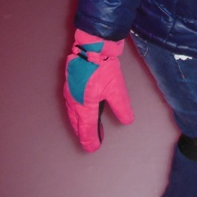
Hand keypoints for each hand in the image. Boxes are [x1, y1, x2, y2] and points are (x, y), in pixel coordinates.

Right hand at [63, 29, 133, 151]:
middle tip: (91, 141)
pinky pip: (71, 104)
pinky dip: (76, 112)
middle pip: (77, 123)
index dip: (90, 140)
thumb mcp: (116, 89)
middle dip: (84, 133)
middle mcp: (73, 102)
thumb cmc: (103, 69)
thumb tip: (127, 121)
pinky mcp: (69, 84)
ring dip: (79, 123)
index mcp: (84, 106)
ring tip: (87, 128)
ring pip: (72, 114)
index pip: (86, 129)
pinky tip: (82, 109)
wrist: (91, 47)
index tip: (94, 148)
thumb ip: (121, 107)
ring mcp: (69, 93)